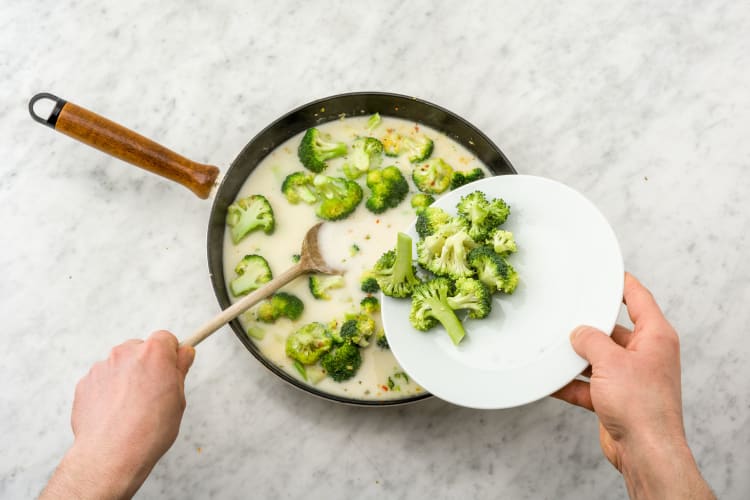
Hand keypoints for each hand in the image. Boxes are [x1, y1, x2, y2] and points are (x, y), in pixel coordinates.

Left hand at [41, 330, 194, 499]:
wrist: (111, 455)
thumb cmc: (148, 430)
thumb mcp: (178, 398)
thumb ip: (179, 370)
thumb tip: (183, 354)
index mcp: (153, 353)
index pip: (166, 338)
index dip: (171, 354)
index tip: (172, 367)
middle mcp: (125, 353)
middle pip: (140, 349)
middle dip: (147, 365)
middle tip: (153, 392)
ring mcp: (102, 367)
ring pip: (120, 365)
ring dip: (127, 378)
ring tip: (132, 408)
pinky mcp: (85, 383)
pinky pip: (102, 380)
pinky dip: (108, 391)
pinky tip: (115, 413)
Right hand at [553, 273, 713, 498]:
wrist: (644, 451)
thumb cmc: (642, 406)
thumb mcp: (610, 361)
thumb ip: (590, 341)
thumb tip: (579, 333)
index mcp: (655, 337)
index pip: (638, 298)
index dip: (621, 283)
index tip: (605, 273)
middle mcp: (645, 354)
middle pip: (612, 330)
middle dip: (588, 328)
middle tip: (567, 316)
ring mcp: (631, 377)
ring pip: (598, 358)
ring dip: (577, 358)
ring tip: (554, 350)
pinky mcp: (617, 398)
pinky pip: (589, 384)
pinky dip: (571, 384)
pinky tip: (552, 382)